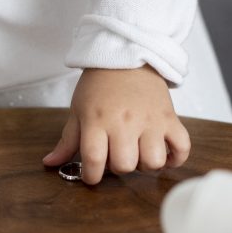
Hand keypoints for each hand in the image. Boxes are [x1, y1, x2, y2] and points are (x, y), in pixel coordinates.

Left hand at [43, 66, 190, 184]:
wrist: (127, 55)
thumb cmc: (99, 85)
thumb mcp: (78, 110)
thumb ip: (67, 140)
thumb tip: (50, 163)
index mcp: (97, 120)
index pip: (94, 161)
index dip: (91, 176)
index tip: (92, 175)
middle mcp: (124, 122)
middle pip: (124, 165)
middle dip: (118, 169)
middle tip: (116, 157)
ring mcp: (150, 120)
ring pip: (153, 161)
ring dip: (146, 165)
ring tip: (140, 154)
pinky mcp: (170, 118)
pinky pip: (181, 146)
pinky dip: (176, 158)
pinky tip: (165, 156)